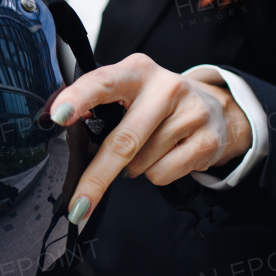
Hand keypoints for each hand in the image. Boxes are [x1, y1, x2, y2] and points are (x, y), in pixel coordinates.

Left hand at [47, 54, 252, 222]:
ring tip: (148, 147)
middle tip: (77, 204)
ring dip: (132, 167)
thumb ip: (100, 104)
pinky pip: (162, 174)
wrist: (217, 111)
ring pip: (141, 163)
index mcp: (136, 71)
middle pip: (123, 141)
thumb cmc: (158, 104)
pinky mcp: (206, 141)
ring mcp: (190, 114)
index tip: (58, 115)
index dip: (78, 98)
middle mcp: (165, 88)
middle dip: (96, 178)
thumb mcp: (130, 92)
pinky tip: (165, 155)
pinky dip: (155, 173)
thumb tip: (63, 129)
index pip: (103, 81)